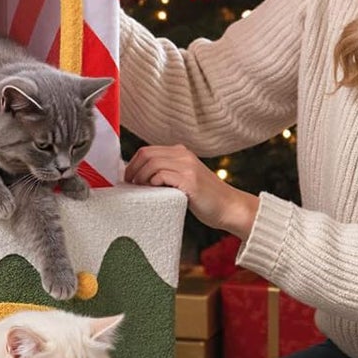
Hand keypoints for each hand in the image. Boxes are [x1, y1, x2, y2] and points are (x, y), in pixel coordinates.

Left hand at [124, 145, 258, 238]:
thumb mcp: (185, 178)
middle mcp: (184, 155)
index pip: (147, 150)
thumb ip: (168, 173)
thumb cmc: (204, 198)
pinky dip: (152, 182)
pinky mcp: (189, 181)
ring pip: (152, 163)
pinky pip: (162, 175)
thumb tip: (139, 177)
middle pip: (146, 154)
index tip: (128, 178)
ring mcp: (187, 167)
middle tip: (130, 185)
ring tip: (140, 189)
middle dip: (132, 170)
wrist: (229, 207)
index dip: (133, 163)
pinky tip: (153, 192)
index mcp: (181, 152)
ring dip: (140, 177)